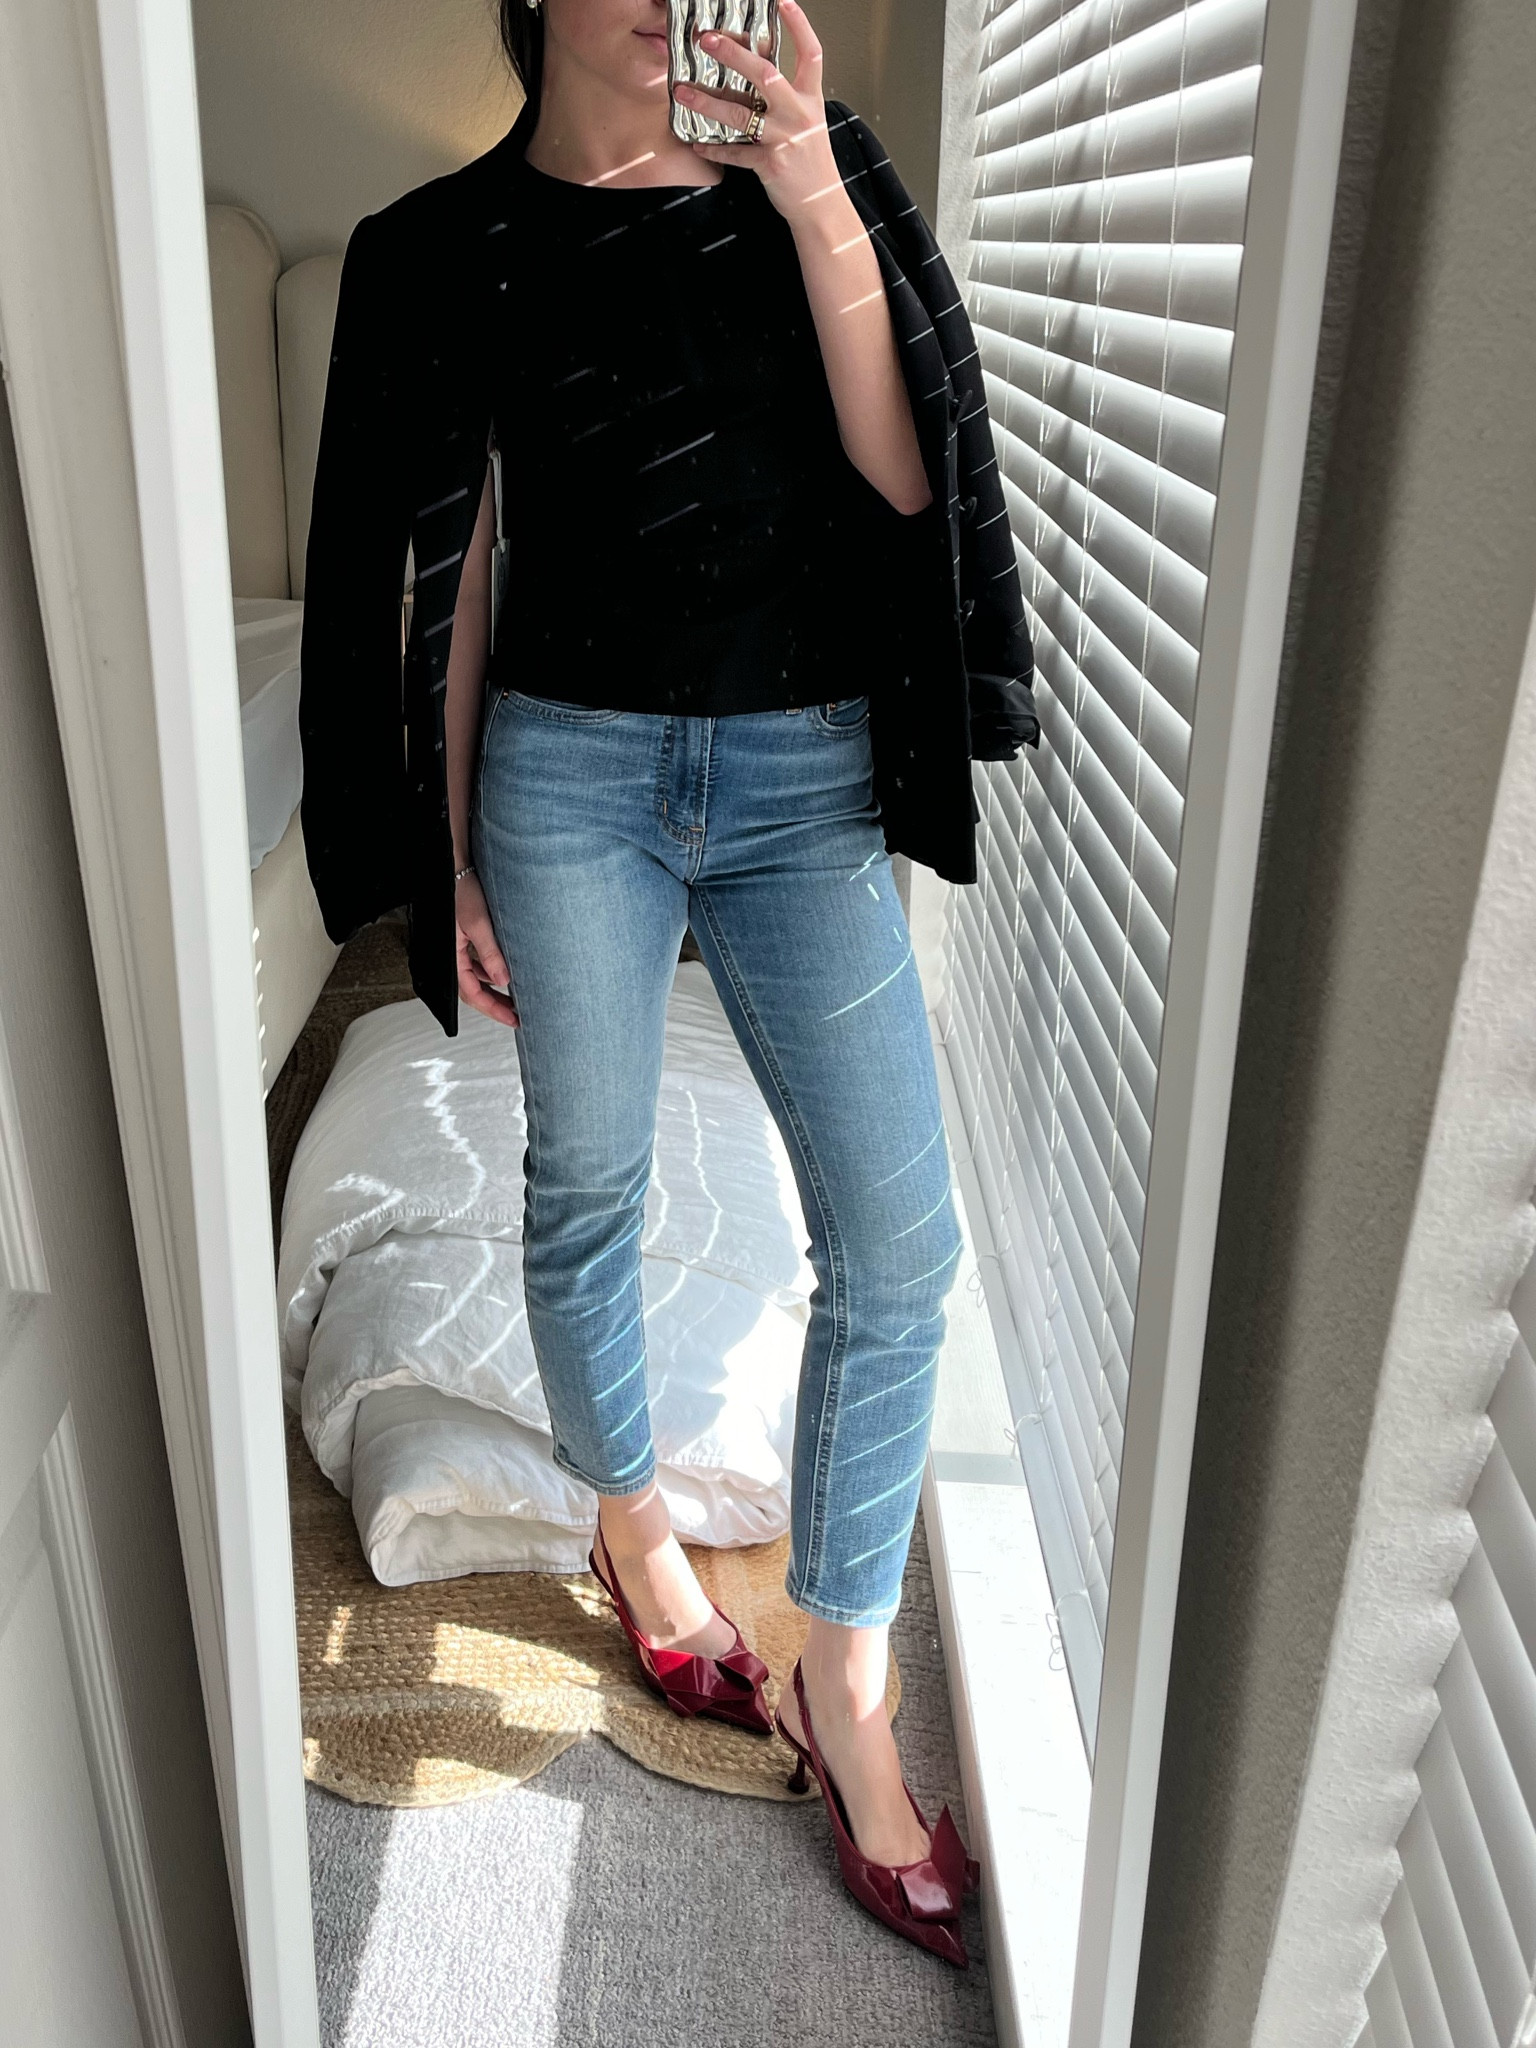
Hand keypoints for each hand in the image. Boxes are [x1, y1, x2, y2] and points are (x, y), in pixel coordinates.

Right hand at [455, 873, 518, 1026]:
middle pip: (473, 990)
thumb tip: (503, 980)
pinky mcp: (466, 936)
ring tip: (516, 998)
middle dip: (494, 1005)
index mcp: (451, 955)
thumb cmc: (461, 888)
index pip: (472, 993)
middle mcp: (453, 954)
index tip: (513, 1020)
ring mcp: (459, 946)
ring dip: (494, 989)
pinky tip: (506, 972)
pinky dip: (491, 971)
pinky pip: (478, 962)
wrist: (456, 865)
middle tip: (517, 1017)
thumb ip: (490, 953)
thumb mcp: (478, 922)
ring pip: (476, 977)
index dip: (493, 1009)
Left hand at [676, 0, 840, 228]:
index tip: (783, 1)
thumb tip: (755, 74)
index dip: (798, 25)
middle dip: (733, 54)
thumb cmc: (811, 163)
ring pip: (740, 114)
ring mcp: (784, 139)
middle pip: (765, 74)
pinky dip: (714, 150)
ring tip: (682, 91)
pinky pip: (735, 154)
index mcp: (810, 99)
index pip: (810, 53)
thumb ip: (787, 98)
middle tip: (708, 40)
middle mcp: (798, 114)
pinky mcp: (770, 164)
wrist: (821, 204)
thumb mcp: (808, 122)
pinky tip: (697, 145)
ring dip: (707, 101)